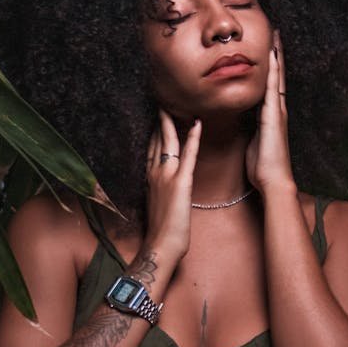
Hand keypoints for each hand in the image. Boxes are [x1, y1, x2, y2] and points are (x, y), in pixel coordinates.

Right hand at [144, 110, 201, 262]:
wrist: (160, 246)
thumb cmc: (161, 231)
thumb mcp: (158, 204)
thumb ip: (160, 188)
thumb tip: (164, 182)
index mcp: (150, 177)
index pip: (152, 145)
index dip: (156, 128)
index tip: (159, 113)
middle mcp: (155, 172)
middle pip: (158, 138)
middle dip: (161, 118)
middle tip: (164, 99)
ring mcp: (167, 176)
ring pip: (169, 141)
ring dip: (173, 121)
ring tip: (175, 103)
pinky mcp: (181, 184)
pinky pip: (189, 156)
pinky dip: (193, 138)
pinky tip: (197, 123)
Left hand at [245, 31, 295, 194]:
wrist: (273, 180)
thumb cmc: (263, 167)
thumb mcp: (254, 142)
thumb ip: (252, 130)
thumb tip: (244, 123)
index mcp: (271, 116)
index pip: (271, 85)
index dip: (271, 67)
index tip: (269, 49)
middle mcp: (277, 110)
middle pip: (277, 76)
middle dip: (277, 55)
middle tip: (276, 34)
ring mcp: (277, 112)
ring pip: (277, 78)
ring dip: (277, 57)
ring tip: (276, 37)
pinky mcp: (273, 116)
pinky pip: (273, 89)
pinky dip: (274, 72)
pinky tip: (273, 57)